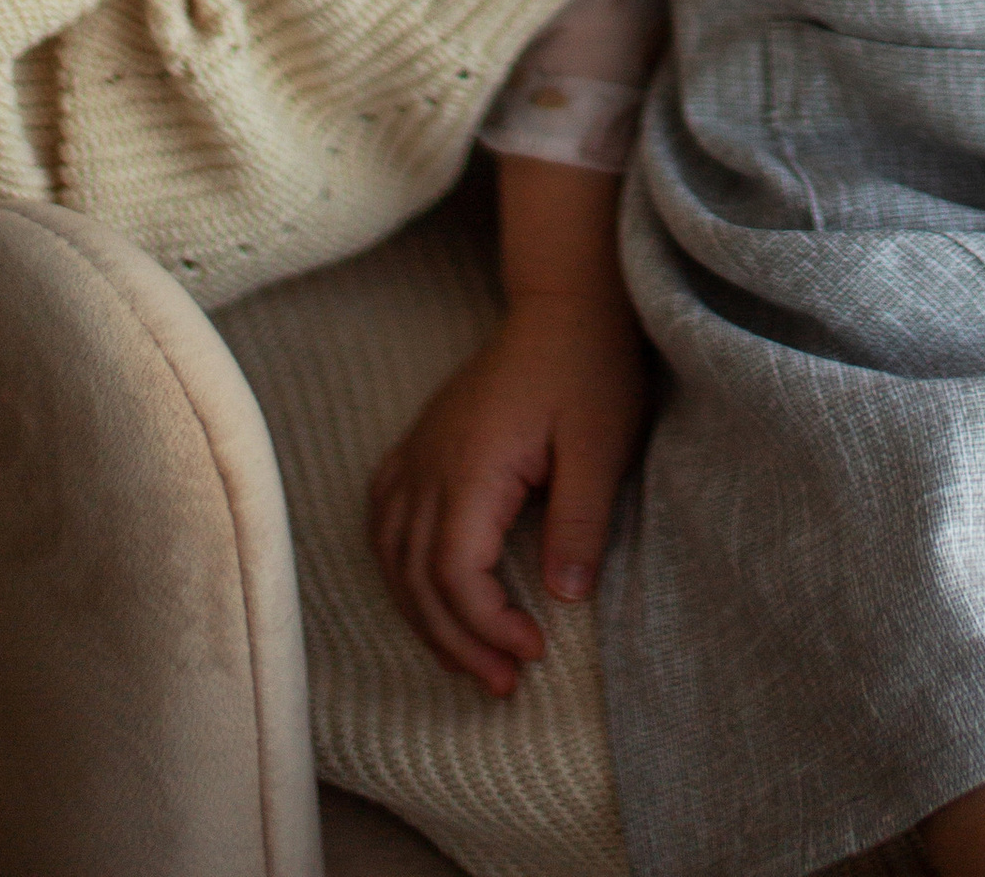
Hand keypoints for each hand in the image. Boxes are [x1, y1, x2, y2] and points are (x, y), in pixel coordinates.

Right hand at [368, 283, 647, 695]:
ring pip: (391, 553)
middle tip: (505, 682)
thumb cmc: (589, 368)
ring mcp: (418, 450)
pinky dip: (395, 565)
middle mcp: (430, 461)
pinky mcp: (421, 443)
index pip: (453, 572)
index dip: (486, 626)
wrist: (566, 301)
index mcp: (471, 463)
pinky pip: (383, 516)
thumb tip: (561, 599)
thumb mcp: (601, 444)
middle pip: (415, 575)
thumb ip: (579, 520)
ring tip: (469, 657)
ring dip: (422, 614)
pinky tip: (420, 589)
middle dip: (455, 641)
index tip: (534, 651)